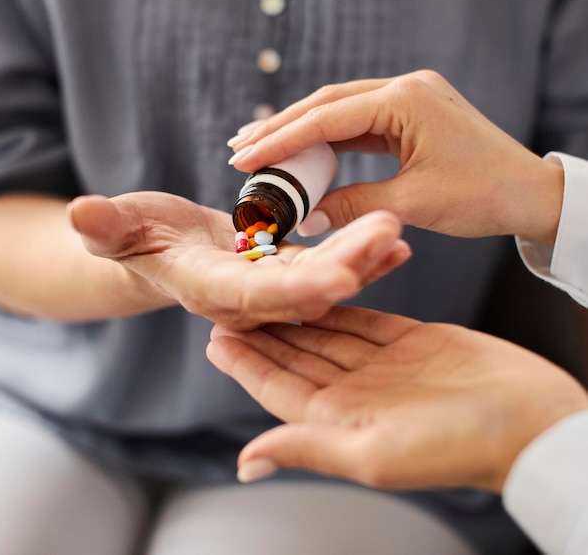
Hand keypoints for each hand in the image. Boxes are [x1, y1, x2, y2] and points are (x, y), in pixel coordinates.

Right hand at [69, 193, 409, 328]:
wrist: (164, 249)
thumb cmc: (137, 236)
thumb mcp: (119, 229)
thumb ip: (105, 228)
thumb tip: (80, 214)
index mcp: (211, 290)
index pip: (258, 296)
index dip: (297, 286)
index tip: (342, 276)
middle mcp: (248, 300)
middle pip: (305, 289)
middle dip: (349, 266)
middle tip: (391, 233)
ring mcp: (272, 288)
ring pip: (325, 277)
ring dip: (365, 257)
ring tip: (400, 231)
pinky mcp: (287, 271)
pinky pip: (329, 264)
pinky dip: (361, 252)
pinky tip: (395, 237)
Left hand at [207, 306, 587, 490]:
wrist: (529, 421)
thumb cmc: (458, 448)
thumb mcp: (374, 453)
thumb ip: (307, 448)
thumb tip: (245, 463)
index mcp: (340, 421)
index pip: (279, 387)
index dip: (246, 363)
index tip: (216, 338)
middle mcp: (356, 393)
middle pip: (297, 355)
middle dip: (264, 330)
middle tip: (230, 302)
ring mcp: (382, 365)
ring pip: (327, 330)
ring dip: (297, 309)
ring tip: (267, 285)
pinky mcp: (409, 340)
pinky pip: (364, 313)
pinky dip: (342, 297)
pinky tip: (319, 282)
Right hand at [227, 71, 563, 245]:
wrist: (529, 193)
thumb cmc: (482, 195)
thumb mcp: (410, 203)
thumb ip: (352, 206)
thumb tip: (305, 219)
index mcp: (406, 101)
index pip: (327, 117)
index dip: (281, 139)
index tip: (244, 157)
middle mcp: (405, 89)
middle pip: (326, 104)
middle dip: (281, 127)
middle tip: (240, 146)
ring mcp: (407, 99)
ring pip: (339, 112)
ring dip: (301, 130)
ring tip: (261, 147)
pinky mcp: (408, 115)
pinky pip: (357, 124)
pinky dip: (327, 140)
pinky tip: (303, 151)